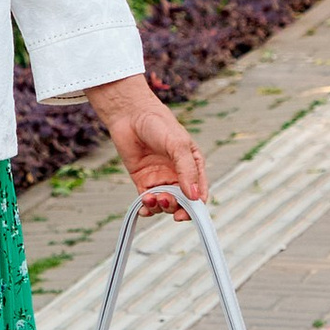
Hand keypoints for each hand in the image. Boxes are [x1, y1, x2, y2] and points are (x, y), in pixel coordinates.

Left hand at [86, 75, 206, 208]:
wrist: (130, 116)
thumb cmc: (159, 125)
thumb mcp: (178, 145)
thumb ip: (187, 170)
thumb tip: (194, 197)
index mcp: (193, 166)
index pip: (198, 193)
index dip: (195, 207)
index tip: (185, 213)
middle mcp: (178, 175)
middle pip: (182, 202)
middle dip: (175, 208)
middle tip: (166, 202)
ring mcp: (160, 179)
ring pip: (165, 204)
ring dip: (160, 207)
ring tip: (152, 198)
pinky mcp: (143, 181)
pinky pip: (148, 201)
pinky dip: (147, 207)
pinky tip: (144, 206)